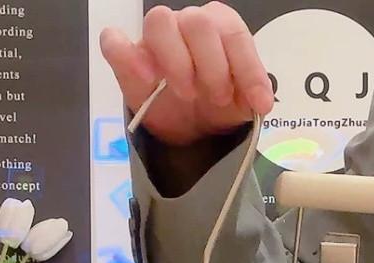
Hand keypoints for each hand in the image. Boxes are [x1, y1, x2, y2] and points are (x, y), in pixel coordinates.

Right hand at [100, 3, 273, 146]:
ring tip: (188, 93)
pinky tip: (147, 79)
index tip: (258, 104)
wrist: (187, 130)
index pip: (234, 33)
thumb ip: (251, 97)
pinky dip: (126, 55)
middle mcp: (187, 25)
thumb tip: (260, 103)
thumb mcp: (240, 106)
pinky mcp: (127, 57)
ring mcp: (155, 39)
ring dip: (177, 62)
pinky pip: (113, 41)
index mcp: (219, 30)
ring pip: (159, 22)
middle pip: (198, 22)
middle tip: (217, 97)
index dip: (248, 68)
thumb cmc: (213, 107)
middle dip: (213, 65)